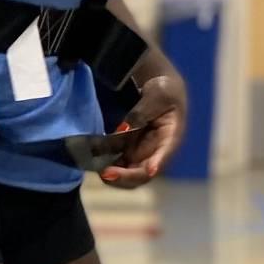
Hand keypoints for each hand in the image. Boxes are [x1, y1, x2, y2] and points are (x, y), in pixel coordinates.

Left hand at [102, 72, 186, 187]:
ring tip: (97, 169)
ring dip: (113, 175)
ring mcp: (142, 153)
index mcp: (171, 138)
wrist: (158, 86)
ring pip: (129, 173)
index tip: (148, 171)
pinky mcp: (129, 150)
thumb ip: (141, 113)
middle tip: (106, 173)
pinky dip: (106, 165)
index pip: (164, 156)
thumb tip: (124, 129)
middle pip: (143, 173)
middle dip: (126, 177)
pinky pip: (117, 164)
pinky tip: (92, 160)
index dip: (155, 165)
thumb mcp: (157, 94)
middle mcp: (157, 152)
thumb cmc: (164, 89)